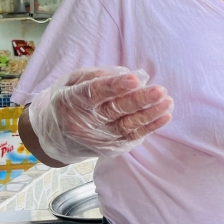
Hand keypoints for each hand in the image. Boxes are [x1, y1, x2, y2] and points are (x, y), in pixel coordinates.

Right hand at [29, 66, 172, 161]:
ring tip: (167, 101)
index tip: (134, 79)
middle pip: (114, 111)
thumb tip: (127, 75)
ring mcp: (98, 139)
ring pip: (126, 126)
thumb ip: (98, 75)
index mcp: (72, 102)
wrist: (56, 136)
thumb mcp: (74, 81)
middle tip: (159, 90)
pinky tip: (164, 116)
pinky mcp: (110, 148)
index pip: (94, 93)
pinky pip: (132, 137)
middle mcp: (84, 123)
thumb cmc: (69, 100)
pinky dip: (150, 127)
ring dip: (150, 114)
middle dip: (139, 100)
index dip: (115, 86)